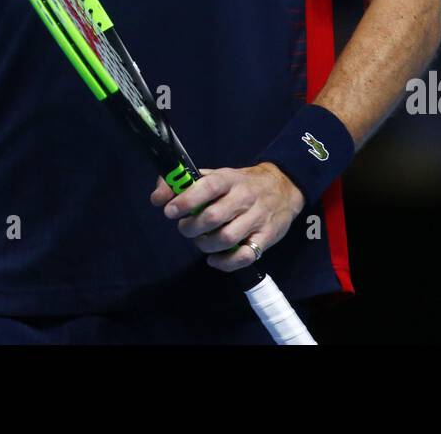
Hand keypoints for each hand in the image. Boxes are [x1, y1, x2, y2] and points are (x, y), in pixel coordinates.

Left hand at [148, 163, 305, 271]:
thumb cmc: (240, 184)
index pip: (208, 186)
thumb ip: (185, 183)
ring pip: (226, 239)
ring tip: (200, 240)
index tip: (170, 211)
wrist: (283, 188)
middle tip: (184, 228)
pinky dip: (224, 263)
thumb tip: (157, 196)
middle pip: (213, 217)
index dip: (186, 199)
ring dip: (205, 245)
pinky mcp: (266, 238)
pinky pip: (244, 257)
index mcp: (229, 179)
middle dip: (191, 227)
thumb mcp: (216, 176)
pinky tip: (213, 258)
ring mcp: (257, 219)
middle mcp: (244, 197)